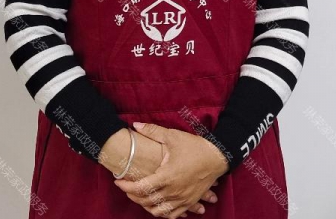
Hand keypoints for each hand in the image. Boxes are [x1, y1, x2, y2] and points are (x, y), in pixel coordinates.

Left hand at [114, 122, 229, 218]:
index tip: (118, 181)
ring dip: (147, 206)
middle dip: (133, 196)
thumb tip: (135, 125)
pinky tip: (158, 206)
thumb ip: (152, 131)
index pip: (141, 188)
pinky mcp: (190, 202)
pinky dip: (163, 212)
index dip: (127, 186)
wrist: (217, 157)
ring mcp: (183, 199)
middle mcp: (174, 191)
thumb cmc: (194, 146)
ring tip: (140, 196)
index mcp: (167, 176)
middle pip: (147, 202)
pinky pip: (173, 214)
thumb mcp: (172, 136)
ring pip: (159, 211)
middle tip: (126, 187)